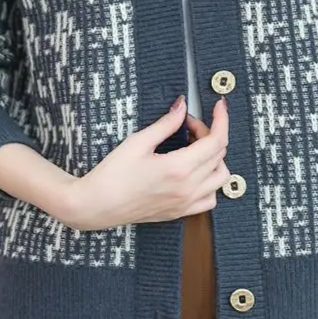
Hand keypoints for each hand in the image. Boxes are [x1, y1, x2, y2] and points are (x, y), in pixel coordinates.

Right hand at [61, 96, 230, 230]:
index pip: (216, 140)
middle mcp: (187, 188)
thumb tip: (182, 106)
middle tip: (187, 124)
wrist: (96, 205)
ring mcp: (185, 203)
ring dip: (215, 158)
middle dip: (209, 133)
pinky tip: (195, 172)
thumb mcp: (138, 142)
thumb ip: (166, 123)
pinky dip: (211, 183)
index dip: (221, 119)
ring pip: (220, 177)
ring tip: (194, 147)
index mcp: (179, 169)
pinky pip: (210, 199)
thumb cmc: (112, 174)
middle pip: (219, 154)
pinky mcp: (180, 213)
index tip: (218, 106)